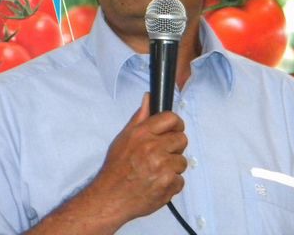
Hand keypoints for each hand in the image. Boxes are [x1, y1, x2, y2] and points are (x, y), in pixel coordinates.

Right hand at [89, 93, 187, 223]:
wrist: (111, 197)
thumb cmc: (116, 168)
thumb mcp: (124, 137)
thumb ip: (140, 117)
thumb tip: (149, 97)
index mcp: (142, 134)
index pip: (171, 119)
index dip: (176, 124)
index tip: (173, 131)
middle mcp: (153, 148)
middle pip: (182, 139)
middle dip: (174, 147)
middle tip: (161, 155)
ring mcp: (162, 167)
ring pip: (182, 161)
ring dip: (172, 168)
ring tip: (156, 171)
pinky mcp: (167, 184)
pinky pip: (180, 180)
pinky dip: (171, 184)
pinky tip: (157, 183)